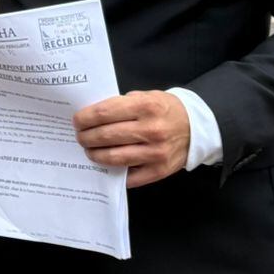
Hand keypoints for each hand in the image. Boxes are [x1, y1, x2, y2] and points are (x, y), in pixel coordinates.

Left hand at [73, 89, 190, 187]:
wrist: (197, 127)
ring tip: (90, 151)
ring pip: (113, 157)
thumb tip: (91, 117)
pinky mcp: (159, 171)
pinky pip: (128, 176)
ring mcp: (155, 153)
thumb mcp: (145, 96)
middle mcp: (151, 130)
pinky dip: (113, 172)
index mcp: (146, 107)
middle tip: (80, 137)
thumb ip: (120, 105)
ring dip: (95, 155)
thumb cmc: (165, 110)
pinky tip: (106, 165)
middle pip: (105, 136)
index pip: (104, 113)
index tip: (76, 121)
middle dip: (86, 137)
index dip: (85, 118)